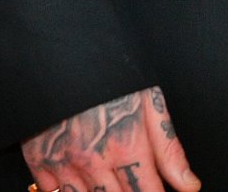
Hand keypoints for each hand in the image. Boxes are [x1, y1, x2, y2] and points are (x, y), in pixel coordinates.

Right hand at [22, 86, 199, 191]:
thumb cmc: (109, 69)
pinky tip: (82, 181)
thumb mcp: (148, 100)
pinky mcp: (38, 159)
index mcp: (126, 145)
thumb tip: (189, 185)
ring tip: (111, 182)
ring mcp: (64, 163)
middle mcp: (95, 161)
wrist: (57, 48)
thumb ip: (169, 148)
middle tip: (133, 182)